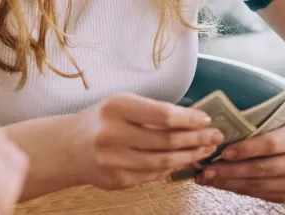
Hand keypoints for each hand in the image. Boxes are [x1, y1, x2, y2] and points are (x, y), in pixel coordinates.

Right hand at [66, 93, 222, 189]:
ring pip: (163, 162)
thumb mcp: (123, 104)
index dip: (189, 119)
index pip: (162, 115)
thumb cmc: (102, 120)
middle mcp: (113, 135)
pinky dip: (172, 168)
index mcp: (116, 108)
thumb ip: (155, 110)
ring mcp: (114, 161)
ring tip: (206, 150)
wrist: (68, 147)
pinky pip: (153, 175)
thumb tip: (194, 117)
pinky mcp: (117, 180)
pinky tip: (185, 160)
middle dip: (196, 139)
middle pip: (166, 141)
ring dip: (190, 156)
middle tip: (216, 136)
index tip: (206, 119)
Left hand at [194, 117, 284, 202]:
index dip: (247, 149)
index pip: (272, 144)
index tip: (223, 151)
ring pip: (259, 185)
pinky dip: (238, 189)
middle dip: (231, 171)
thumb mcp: (282, 119)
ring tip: (207, 178)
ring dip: (229, 183)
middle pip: (263, 169)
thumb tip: (218, 133)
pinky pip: (259, 194)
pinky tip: (222, 183)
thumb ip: (258, 126)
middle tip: (206, 170)